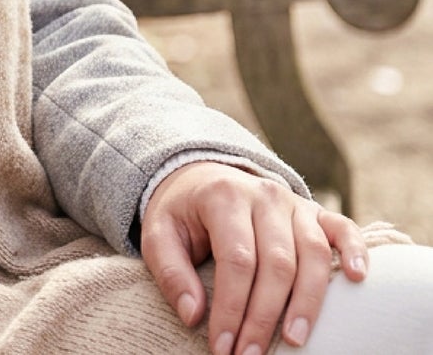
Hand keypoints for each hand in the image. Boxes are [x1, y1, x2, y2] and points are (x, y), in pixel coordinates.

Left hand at [142, 162, 366, 353]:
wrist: (200, 177)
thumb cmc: (181, 213)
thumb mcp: (158, 233)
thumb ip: (170, 271)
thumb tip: (193, 316)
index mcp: (222, 196)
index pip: (236, 259)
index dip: (232, 308)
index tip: (223, 346)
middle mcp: (263, 195)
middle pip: (275, 263)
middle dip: (264, 316)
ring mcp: (293, 202)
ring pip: (311, 253)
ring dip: (307, 302)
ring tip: (293, 341)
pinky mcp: (314, 211)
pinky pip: (343, 227)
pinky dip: (355, 250)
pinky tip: (357, 279)